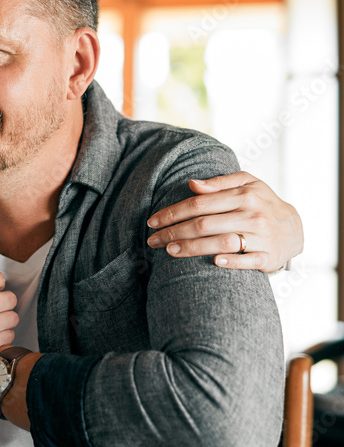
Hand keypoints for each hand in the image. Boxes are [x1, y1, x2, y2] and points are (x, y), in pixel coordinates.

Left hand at [146, 171, 302, 272]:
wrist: (294, 227)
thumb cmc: (261, 203)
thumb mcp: (247, 184)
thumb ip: (219, 183)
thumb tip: (191, 184)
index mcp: (244, 195)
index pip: (199, 204)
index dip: (173, 213)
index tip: (152, 221)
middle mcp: (253, 215)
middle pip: (204, 224)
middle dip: (174, 232)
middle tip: (153, 240)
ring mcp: (262, 237)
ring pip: (221, 243)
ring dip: (192, 248)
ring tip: (169, 251)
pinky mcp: (269, 257)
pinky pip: (248, 261)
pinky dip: (231, 262)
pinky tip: (213, 263)